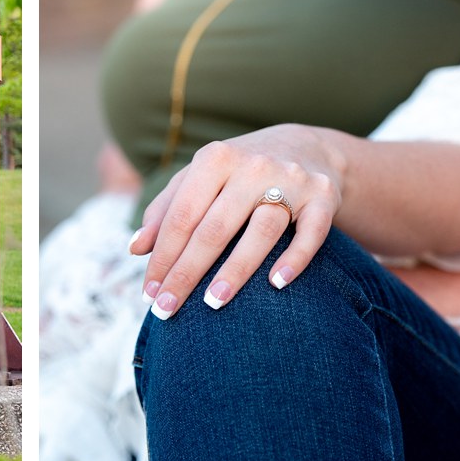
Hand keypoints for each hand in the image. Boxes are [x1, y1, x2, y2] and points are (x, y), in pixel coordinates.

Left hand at [129, 125, 342, 318]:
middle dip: (187, 273)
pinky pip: (311, 232)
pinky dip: (295, 258)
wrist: (308, 148)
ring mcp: (291, 180)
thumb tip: (135, 249)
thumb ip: (165, 211)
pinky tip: (276, 284)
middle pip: (214, 228)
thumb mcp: (199, 179)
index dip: (163, 257)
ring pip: (262, 230)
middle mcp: (253, 166)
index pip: (182, 216)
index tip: (149, 294)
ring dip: (236, 270)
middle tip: (168, 311)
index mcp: (215, 159)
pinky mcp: (324, 197)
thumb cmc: (238, 173)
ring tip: (213, 304)